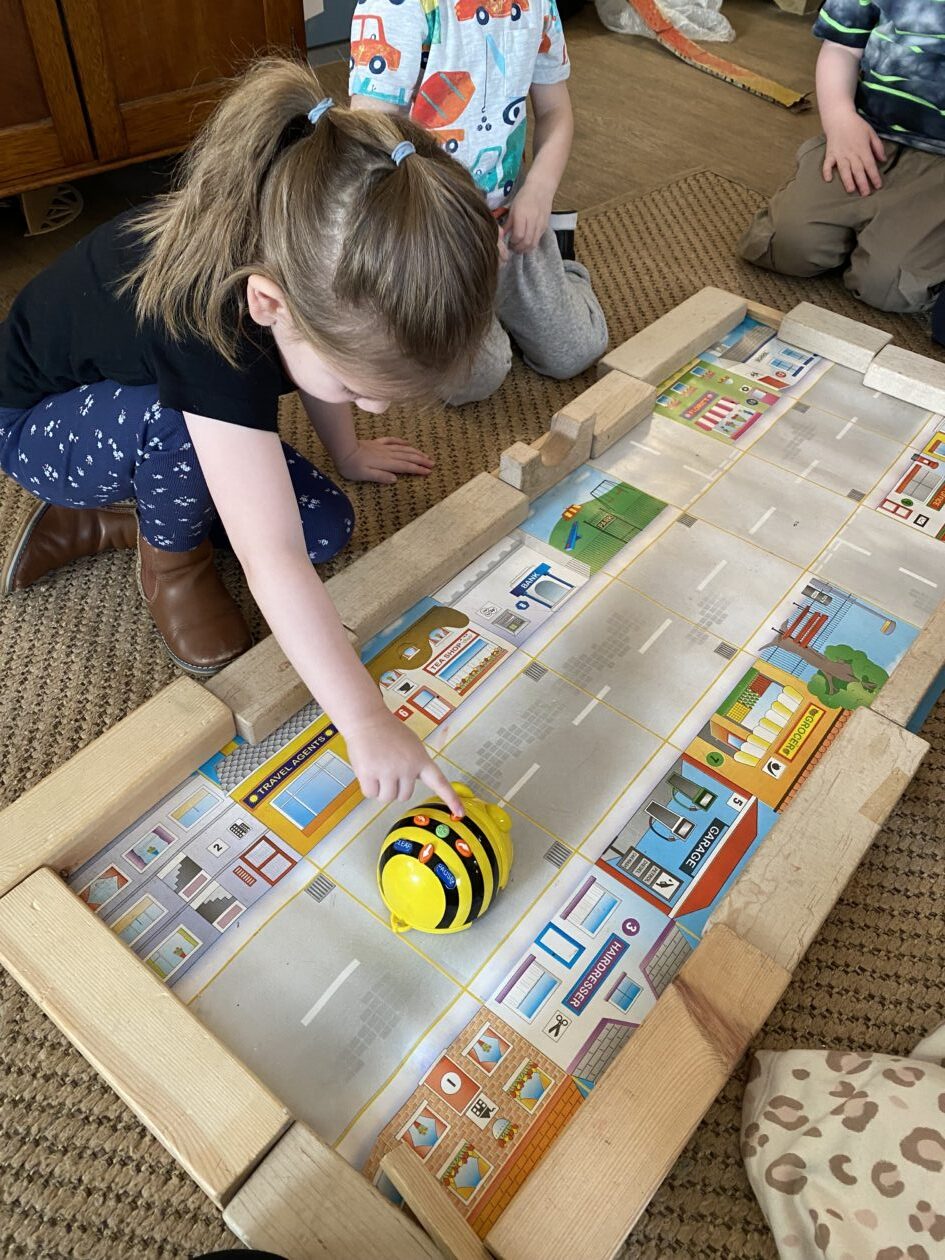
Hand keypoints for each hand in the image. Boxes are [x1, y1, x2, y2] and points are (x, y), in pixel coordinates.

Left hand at [335, 437, 433, 483]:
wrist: (342, 450)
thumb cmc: (352, 466)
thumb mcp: (365, 475)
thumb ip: (381, 477)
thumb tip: (395, 479)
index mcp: (386, 463)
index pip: (406, 466)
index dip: (418, 469)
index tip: (428, 472)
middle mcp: (387, 454)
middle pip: (408, 457)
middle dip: (421, 460)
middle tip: (432, 463)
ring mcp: (383, 448)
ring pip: (403, 449)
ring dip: (415, 452)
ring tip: (425, 455)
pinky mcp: (377, 444)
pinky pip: (392, 441)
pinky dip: (401, 442)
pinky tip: (407, 443)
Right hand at [345, 710, 464, 813]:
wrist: (367, 720)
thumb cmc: (389, 733)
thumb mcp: (412, 746)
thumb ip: (416, 765)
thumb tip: (411, 784)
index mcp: (421, 759)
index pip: (440, 782)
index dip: (450, 799)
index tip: (460, 813)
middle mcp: (407, 767)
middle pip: (404, 796)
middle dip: (395, 788)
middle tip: (388, 769)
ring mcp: (388, 770)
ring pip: (387, 798)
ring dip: (381, 789)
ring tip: (378, 768)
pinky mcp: (370, 773)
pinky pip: (371, 794)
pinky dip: (368, 787)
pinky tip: (367, 770)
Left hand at [504, 179, 554, 253]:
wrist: (541, 188)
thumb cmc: (524, 197)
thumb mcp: (513, 208)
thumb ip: (508, 224)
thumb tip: (502, 235)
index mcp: (522, 215)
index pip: (518, 236)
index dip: (513, 242)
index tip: (509, 242)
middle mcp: (532, 220)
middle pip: (526, 242)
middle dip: (518, 248)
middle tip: (513, 248)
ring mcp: (540, 224)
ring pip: (533, 243)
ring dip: (525, 249)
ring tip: (519, 247)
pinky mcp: (545, 226)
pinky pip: (538, 239)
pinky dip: (532, 244)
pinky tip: (526, 242)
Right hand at [823, 113, 885, 195]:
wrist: (840, 117)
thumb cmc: (857, 125)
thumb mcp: (871, 133)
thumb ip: (877, 147)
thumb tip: (883, 160)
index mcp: (863, 148)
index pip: (870, 165)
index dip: (874, 176)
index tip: (878, 186)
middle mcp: (852, 153)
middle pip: (858, 170)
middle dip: (862, 183)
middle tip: (866, 194)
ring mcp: (840, 154)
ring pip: (844, 169)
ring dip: (847, 180)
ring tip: (851, 190)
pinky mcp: (830, 154)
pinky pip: (827, 164)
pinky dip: (827, 171)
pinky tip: (828, 180)